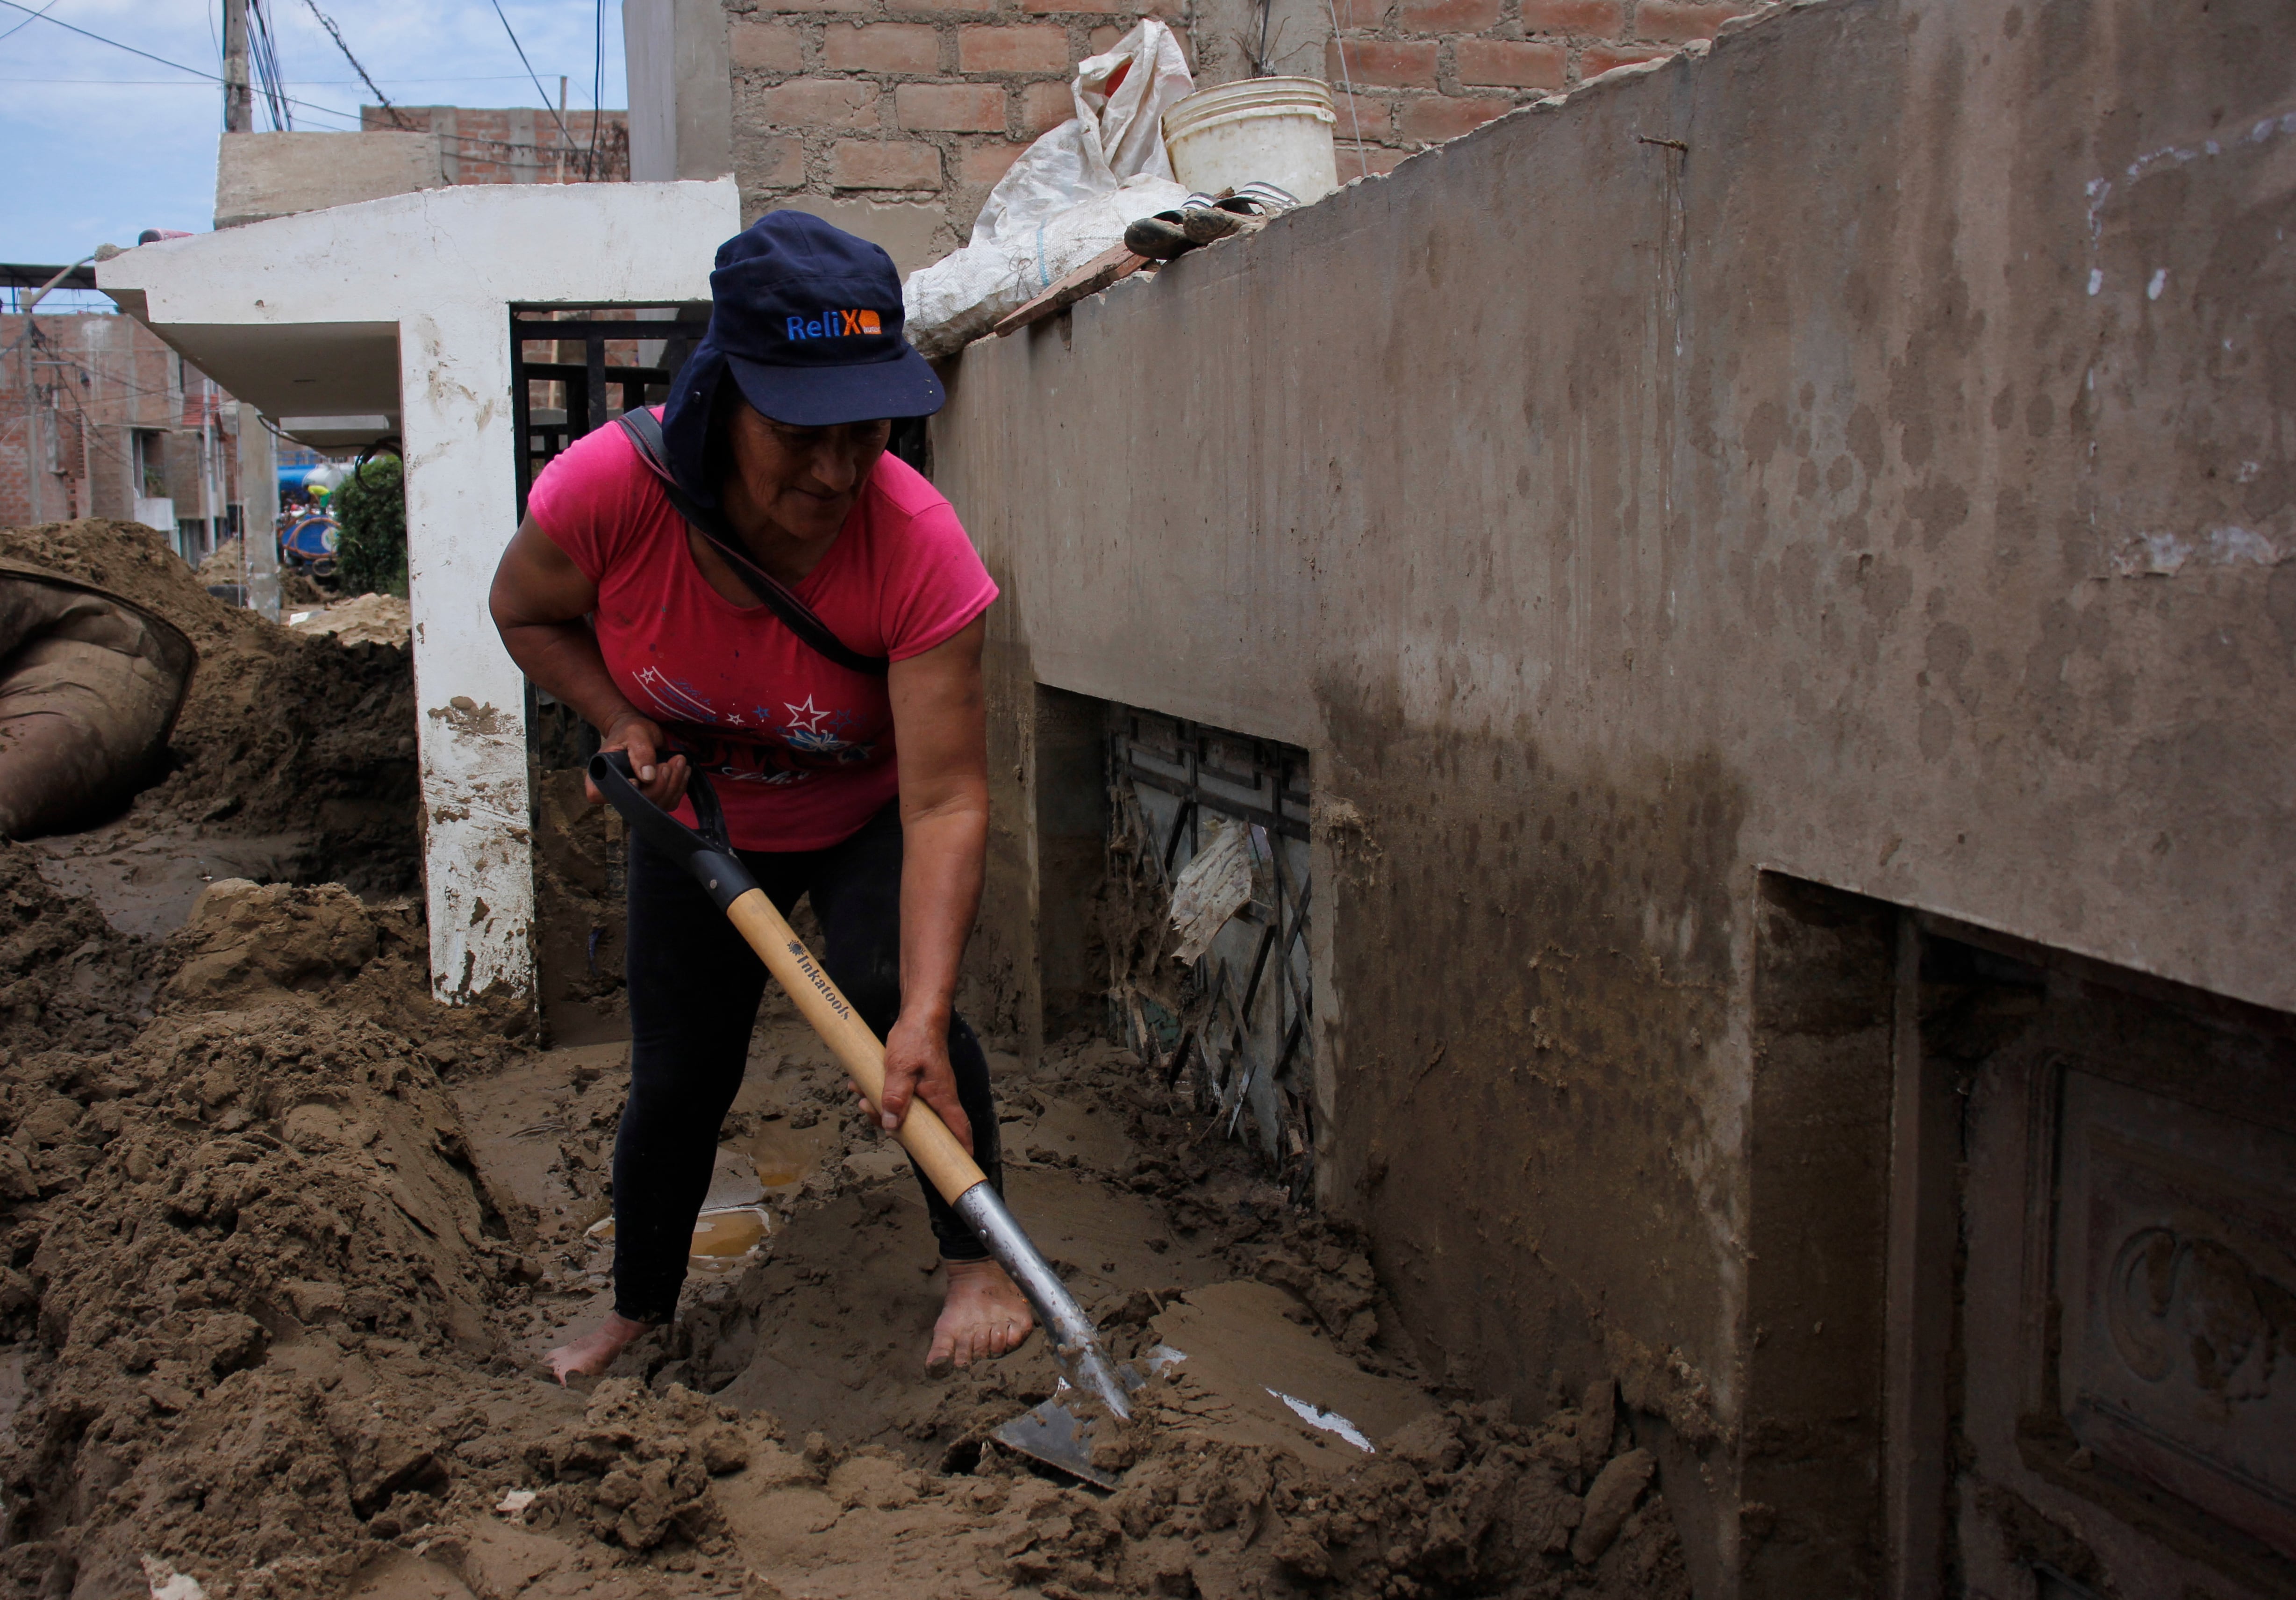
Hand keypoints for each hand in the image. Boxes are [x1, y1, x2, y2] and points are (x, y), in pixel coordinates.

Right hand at [585, 710, 689, 809]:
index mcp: (601, 775)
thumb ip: (641, 752)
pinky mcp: (654, 798)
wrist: (640, 733)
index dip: (622, 792)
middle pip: (638, 803)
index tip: (639, 779)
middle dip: (660, 784)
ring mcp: (636, 798)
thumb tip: (648, 777)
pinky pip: (669, 802)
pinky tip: (683, 771)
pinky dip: (679, 787)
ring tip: (679, 761)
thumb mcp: (635, 734)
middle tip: (670, 763)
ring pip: (657, 804)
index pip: (601, 795)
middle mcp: (616, 792)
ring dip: (674, 784)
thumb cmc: (631, 731)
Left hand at [858, 1013, 972, 1153]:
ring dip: (881, 1108)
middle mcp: (938, 1097)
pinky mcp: (915, 1082)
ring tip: (861, 1096)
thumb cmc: (916, 1038)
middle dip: (894, 1127)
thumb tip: (892, 1126)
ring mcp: (927, 1090)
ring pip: (907, 1112)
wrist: (918, 1015)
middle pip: (923, 1126)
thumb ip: (896, 1097)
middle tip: (871, 1113)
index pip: (958, 1128)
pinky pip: (899, 1097)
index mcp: (942, 1097)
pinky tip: (861, 1085)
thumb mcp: (901, 1068)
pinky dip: (880, 1095)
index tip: (961, 1164)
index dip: (961, 1148)